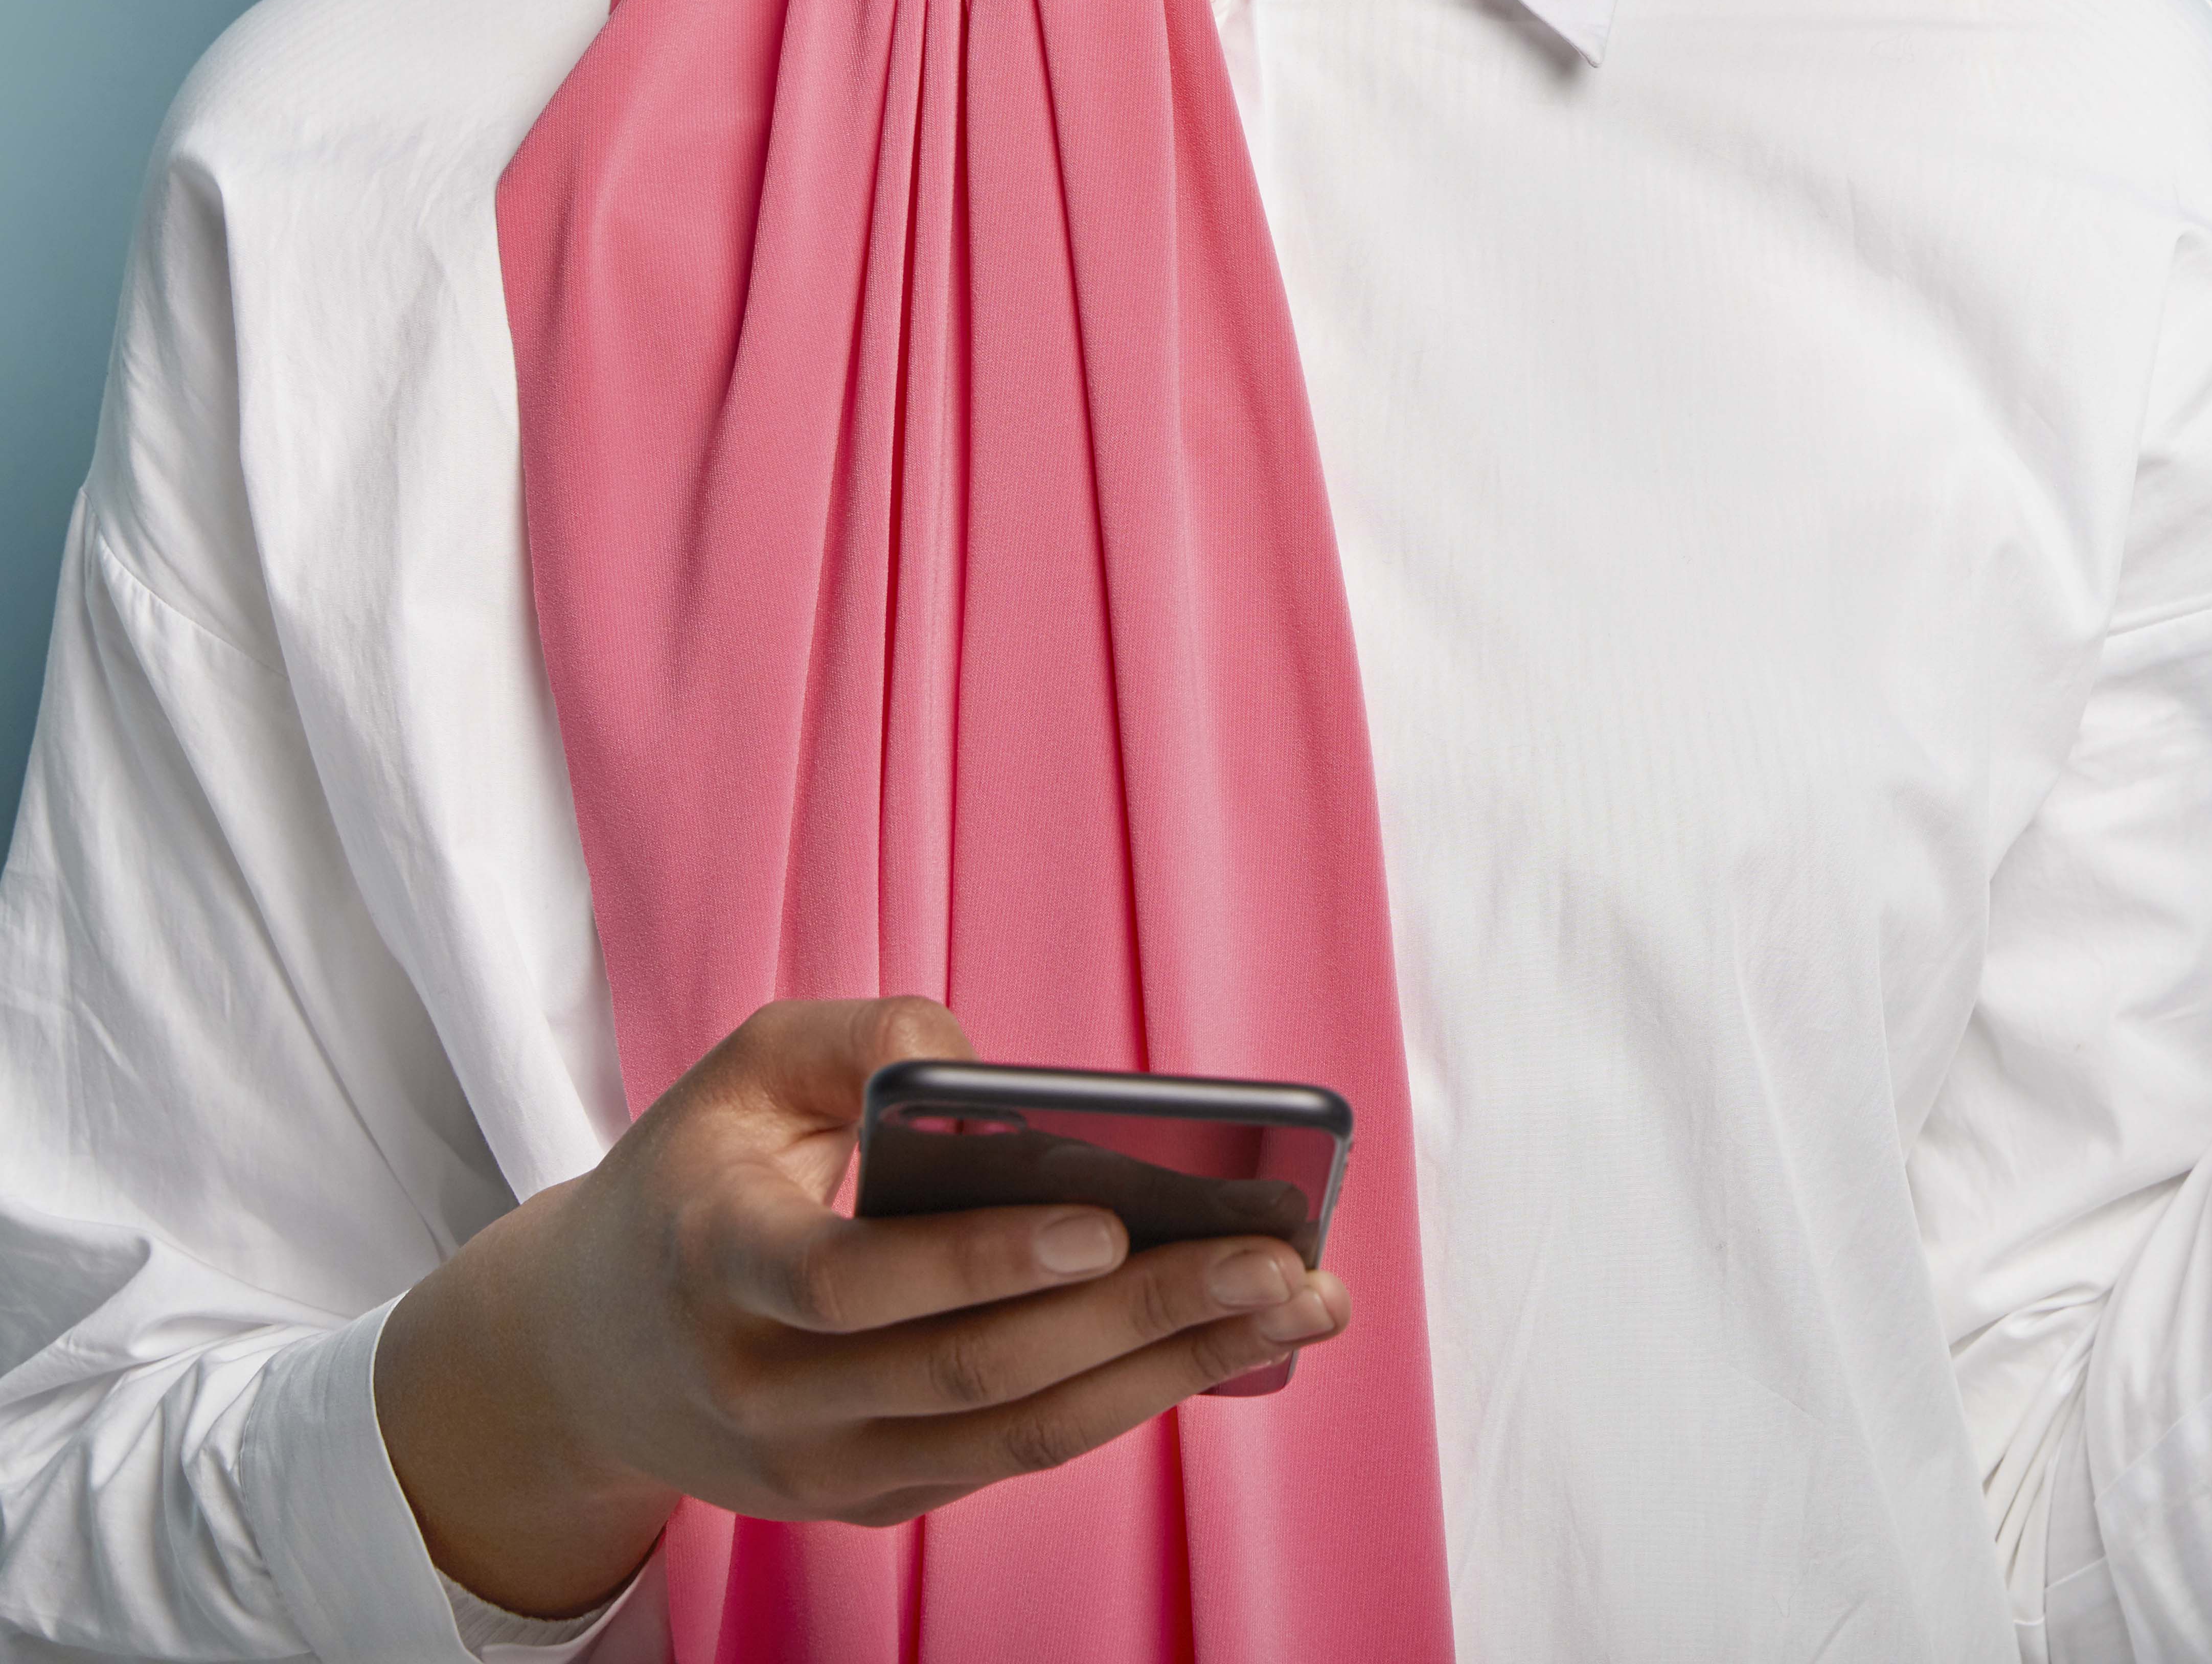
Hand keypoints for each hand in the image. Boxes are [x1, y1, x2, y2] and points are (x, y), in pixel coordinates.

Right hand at [374, 994, 1347, 1615]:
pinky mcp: (873, 1502)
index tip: (1105, 1220)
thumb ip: (857, 1035)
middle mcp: (767, 1391)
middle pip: (973, 1371)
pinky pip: (1014, 1457)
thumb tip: (991, 1064)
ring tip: (1295, 1304)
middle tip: (1278, 1260)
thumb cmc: (694, 1175)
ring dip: (1172, 1372)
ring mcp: (822, 1469)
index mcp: (718, 1261)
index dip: (980, 1258)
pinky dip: (1128, 1401)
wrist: (590, 1355)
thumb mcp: (743, 1066)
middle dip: (1144, 1315)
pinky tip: (1223, 1344)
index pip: (854, 1283)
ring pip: (1017, 1435)